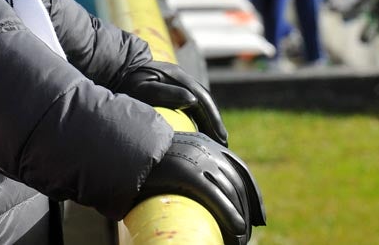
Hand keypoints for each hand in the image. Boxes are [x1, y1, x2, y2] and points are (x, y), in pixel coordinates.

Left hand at [117, 60, 227, 145]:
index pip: (203, 99)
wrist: (117, 71)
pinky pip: (191, 105)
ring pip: (200, 104)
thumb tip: (192, 100)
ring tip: (216, 141)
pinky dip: (199, 119)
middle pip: (205, 102)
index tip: (220, 137)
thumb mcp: (145, 89)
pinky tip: (200, 133)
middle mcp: (182, 78)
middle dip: (215, 122)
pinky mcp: (172, 89)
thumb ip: (166, 93)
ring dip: (209, 121)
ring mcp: (178, 83)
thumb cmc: (128, 84)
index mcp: (178, 77)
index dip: (213, 118)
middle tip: (223, 143)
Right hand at [135, 132, 265, 244]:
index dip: (252, 193)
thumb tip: (201, 188)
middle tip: (248, 231)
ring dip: (240, 216)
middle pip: (237, 181)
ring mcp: (195, 158)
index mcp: (204, 143)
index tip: (257, 215)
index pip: (239, 168)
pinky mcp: (185, 171)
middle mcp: (205, 148)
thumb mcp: (172, 158)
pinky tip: (236, 228)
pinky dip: (229, 213)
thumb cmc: (142, 158)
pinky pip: (215, 195)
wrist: (120, 147)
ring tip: (240, 238)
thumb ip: (189, 167)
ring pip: (229, 190)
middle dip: (248, 208)